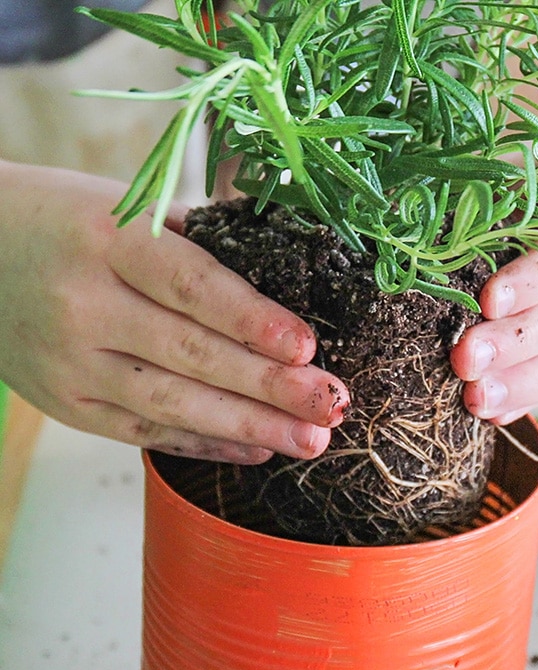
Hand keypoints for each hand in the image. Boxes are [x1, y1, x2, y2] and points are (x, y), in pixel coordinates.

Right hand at [0, 161, 348, 462]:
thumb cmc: (66, 222)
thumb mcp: (124, 209)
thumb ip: (199, 241)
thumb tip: (290, 270)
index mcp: (104, 240)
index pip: (189, 285)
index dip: (251, 319)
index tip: (307, 347)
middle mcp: (83, 306)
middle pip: (189, 354)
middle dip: (269, 386)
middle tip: (330, 405)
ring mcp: (70, 364)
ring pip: (170, 405)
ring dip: (247, 427)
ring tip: (308, 441)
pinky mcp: (67, 405)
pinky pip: (143, 433)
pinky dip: (203, 445)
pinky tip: (254, 450)